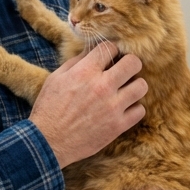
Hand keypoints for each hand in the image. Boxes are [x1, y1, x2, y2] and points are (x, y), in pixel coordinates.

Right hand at [29, 42, 146, 167]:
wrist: (48, 141)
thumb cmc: (49, 109)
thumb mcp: (56, 78)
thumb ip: (76, 62)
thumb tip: (92, 51)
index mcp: (85, 72)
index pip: (111, 48)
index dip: (111, 50)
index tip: (109, 58)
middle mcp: (102, 86)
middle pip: (133, 63)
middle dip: (129, 64)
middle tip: (123, 71)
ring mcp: (113, 107)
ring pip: (141, 86)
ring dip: (134, 86)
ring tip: (125, 90)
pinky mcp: (118, 126)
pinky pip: (140, 110)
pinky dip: (133, 108)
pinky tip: (123, 109)